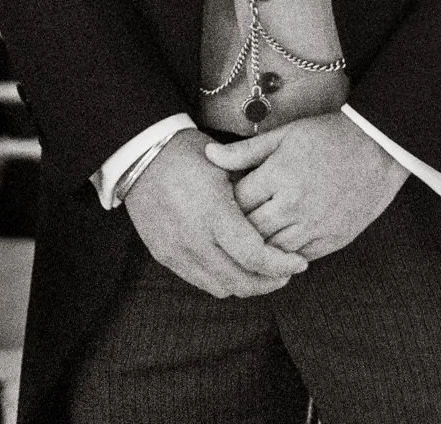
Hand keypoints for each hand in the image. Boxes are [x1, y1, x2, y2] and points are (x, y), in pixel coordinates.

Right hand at [122, 129, 308, 297]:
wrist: (141, 156)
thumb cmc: (189, 153)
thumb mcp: (227, 165)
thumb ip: (252, 194)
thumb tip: (281, 214)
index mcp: (214, 212)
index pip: (254, 256)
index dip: (281, 265)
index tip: (299, 263)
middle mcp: (193, 238)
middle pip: (239, 281)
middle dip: (269, 282)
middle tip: (286, 273)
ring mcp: (176, 251)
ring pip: (220, 288)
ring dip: (245, 284)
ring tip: (262, 271)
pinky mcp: (165, 256)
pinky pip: (199, 281)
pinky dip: (221, 279)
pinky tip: (234, 266)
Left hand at [207, 112, 405, 262]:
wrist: (381, 148)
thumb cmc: (330, 136)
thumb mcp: (286, 134)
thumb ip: (245, 150)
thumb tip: (208, 155)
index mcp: (280, 175)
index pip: (235, 202)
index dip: (225, 203)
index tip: (222, 201)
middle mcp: (294, 205)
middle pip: (249, 231)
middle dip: (237, 230)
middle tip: (228, 227)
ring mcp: (315, 226)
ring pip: (271, 251)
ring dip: (259, 247)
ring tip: (249, 240)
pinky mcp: (333, 240)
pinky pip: (298, 258)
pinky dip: (284, 256)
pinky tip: (277, 246)